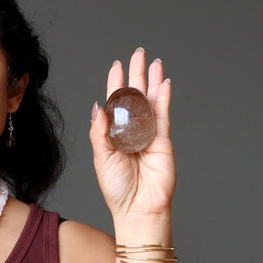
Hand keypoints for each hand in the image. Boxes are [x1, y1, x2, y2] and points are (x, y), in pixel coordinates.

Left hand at [89, 48, 174, 218]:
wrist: (138, 209)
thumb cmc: (116, 189)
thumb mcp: (101, 159)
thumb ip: (100, 133)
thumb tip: (97, 106)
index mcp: (114, 134)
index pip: (115, 104)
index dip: (115, 84)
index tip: (116, 65)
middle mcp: (132, 131)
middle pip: (135, 97)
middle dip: (135, 75)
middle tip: (137, 54)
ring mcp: (149, 134)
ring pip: (151, 102)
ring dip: (152, 81)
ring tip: (153, 62)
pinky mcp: (163, 141)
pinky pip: (164, 115)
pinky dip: (164, 99)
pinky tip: (164, 83)